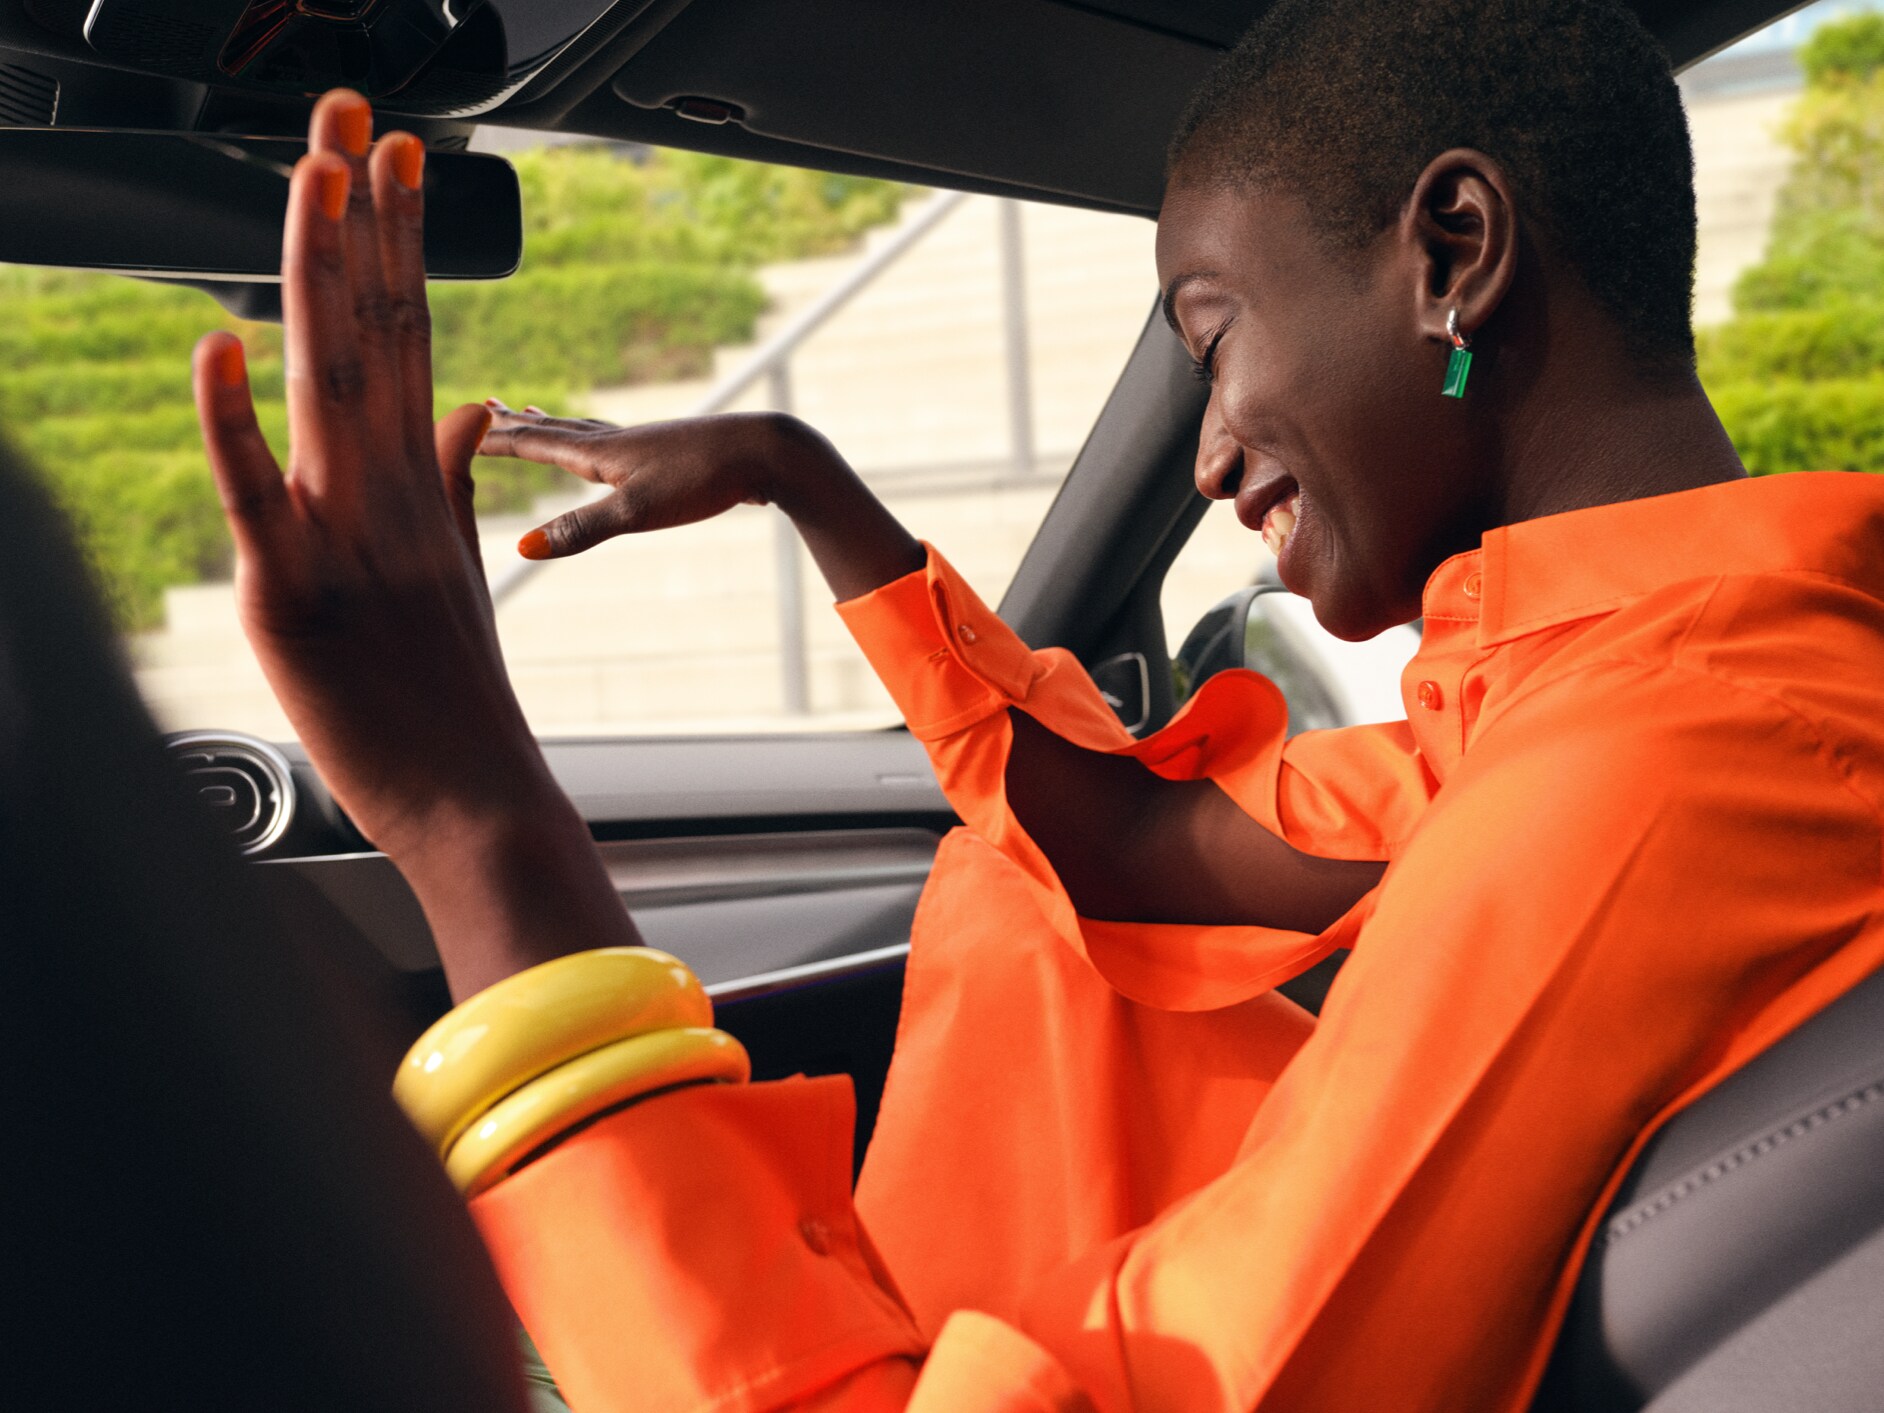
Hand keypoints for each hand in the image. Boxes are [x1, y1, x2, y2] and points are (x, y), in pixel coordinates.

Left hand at [191, 91, 545, 857]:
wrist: (478, 802)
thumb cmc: (460, 703)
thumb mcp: (457, 572)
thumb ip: (452, 480)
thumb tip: (463, 410)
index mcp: (416, 487)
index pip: (409, 336)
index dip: (398, 242)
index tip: (396, 162)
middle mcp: (385, 495)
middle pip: (372, 332)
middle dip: (361, 218)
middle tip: (355, 122)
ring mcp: (345, 538)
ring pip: (325, 384)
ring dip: (318, 275)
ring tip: (315, 177)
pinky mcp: (296, 595)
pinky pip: (260, 495)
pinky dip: (234, 421)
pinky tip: (220, 345)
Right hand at [481, 404, 838, 557]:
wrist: (768, 452)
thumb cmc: (704, 479)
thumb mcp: (637, 513)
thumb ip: (581, 531)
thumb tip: (524, 550)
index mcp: (600, 453)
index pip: (533, 443)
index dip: (494, 440)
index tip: (456, 428)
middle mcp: (617, 441)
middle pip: (553, 430)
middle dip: (515, 424)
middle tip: (483, 408)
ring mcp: (645, 445)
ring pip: (585, 432)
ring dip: (552, 426)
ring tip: (532, 415)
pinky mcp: (670, 454)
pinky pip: (616, 442)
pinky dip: (594, 439)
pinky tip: (613, 447)